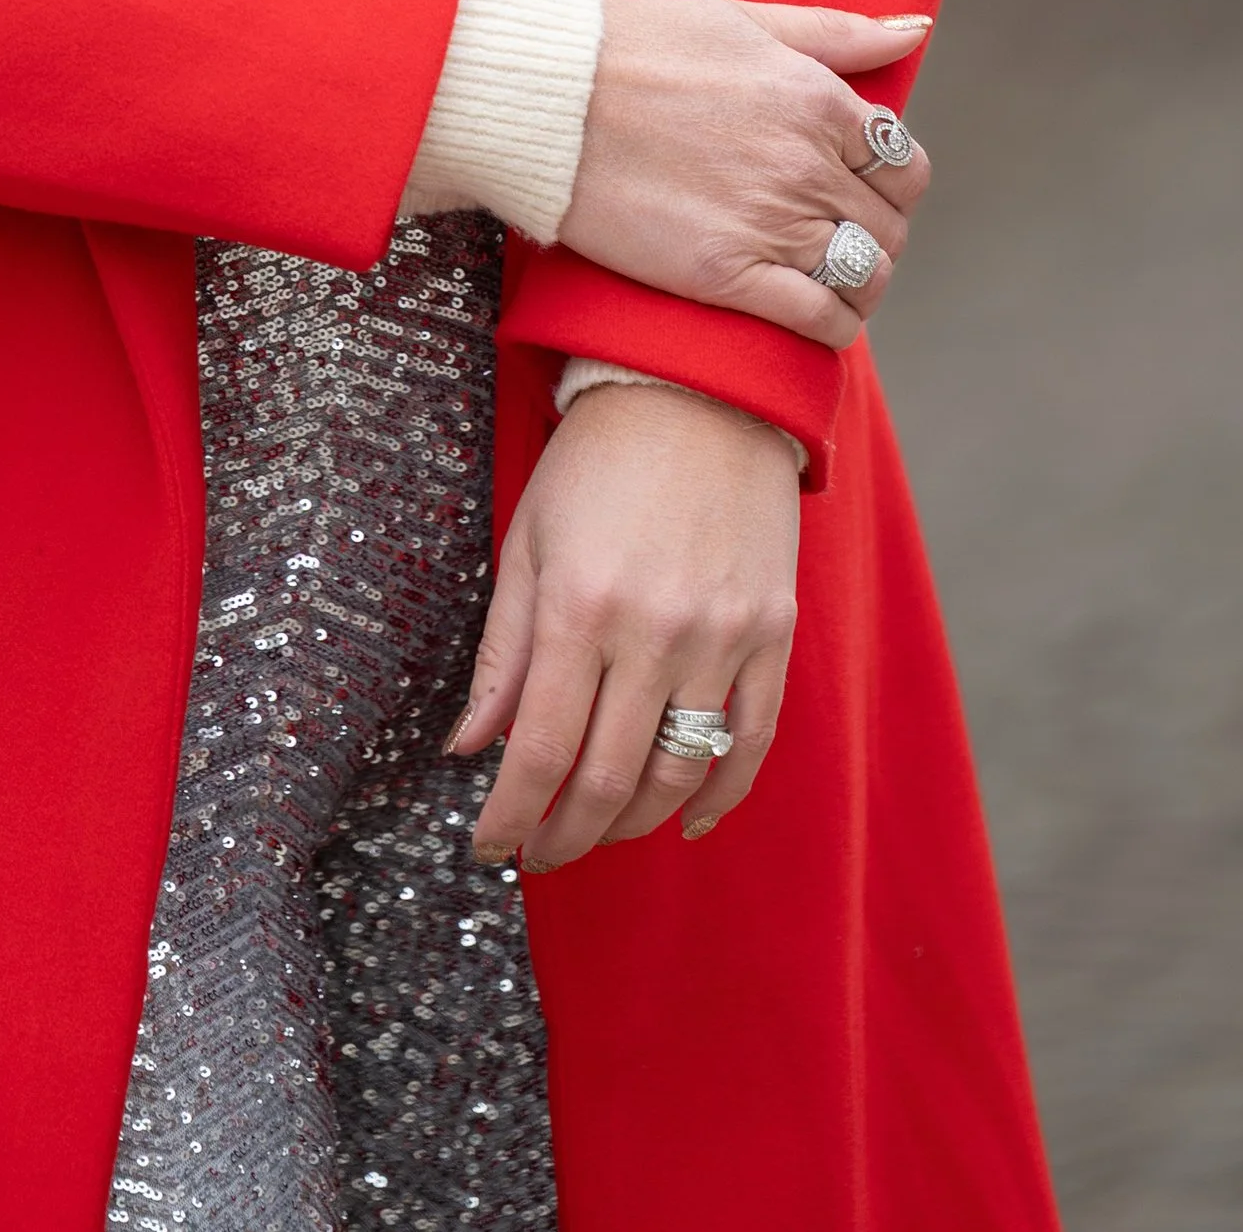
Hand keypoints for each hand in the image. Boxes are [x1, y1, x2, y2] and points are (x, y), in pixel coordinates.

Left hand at [451, 379, 798, 866]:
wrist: (701, 388)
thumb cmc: (596, 461)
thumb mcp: (527, 540)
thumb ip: (502, 651)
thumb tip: (468, 747)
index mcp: (578, 606)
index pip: (538, 750)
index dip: (509, 815)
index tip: (489, 848)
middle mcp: (652, 632)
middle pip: (606, 779)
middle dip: (565, 836)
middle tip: (540, 854)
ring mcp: (722, 636)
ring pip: (678, 773)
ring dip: (631, 823)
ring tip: (597, 831)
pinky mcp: (773, 632)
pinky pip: (752, 742)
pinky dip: (721, 797)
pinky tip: (688, 821)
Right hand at [559, 0, 932, 346]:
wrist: (540, 92)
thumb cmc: (628, 41)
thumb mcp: (736, 16)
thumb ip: (830, 31)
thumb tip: (913, 30)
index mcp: (816, 99)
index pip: (903, 165)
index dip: (888, 185)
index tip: (854, 190)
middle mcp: (806, 163)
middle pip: (888, 226)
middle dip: (871, 234)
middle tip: (830, 236)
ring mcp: (769, 222)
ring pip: (865, 277)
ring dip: (857, 285)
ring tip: (823, 279)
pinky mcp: (724, 275)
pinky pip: (820, 321)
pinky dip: (831, 327)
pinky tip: (808, 316)